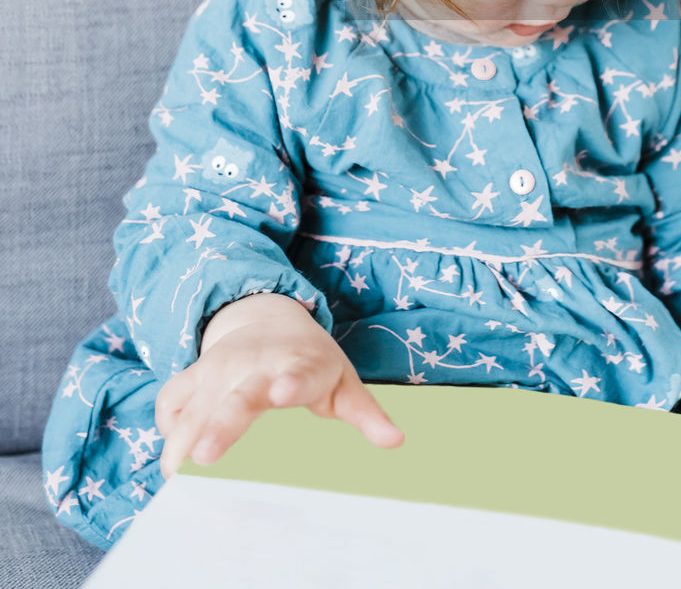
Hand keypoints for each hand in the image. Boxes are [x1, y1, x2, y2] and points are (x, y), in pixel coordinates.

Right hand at [156, 293, 403, 478]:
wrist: (270, 320)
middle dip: (221, 424)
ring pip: (198, 403)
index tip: (282, 391)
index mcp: (301, 364)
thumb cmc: (312, 362)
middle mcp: (256, 364)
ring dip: (184, 436)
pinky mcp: (195, 374)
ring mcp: (221, 367)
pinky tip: (173, 457)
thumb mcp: (343, 384)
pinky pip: (173, 399)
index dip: (291, 382)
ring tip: (176, 475)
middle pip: (237, 397)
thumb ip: (367, 414)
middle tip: (205, 455)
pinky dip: (170, 426)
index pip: (299, 373)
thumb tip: (396, 441)